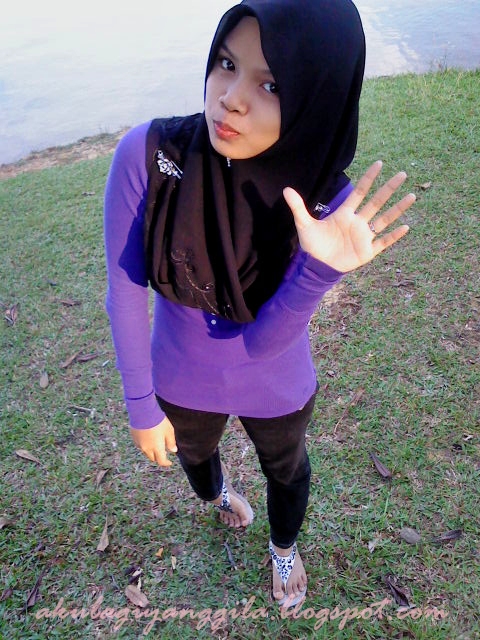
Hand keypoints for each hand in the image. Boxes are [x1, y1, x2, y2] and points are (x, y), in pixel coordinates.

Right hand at [130, 416, 177, 466]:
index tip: (169, 462)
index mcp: (157, 448)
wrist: (143, 413)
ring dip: (151, 451)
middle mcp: (147, 449)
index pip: (161, 461)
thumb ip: (171, 442)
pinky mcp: (134, 439)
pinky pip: (140, 446)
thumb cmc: (158, 421)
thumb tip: (173, 450)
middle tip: (163, 452)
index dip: (166, 463)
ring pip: (146, 453)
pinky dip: (145, 446)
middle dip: (158, 457)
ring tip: (156, 445)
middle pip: (153, 458)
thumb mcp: (169, 431)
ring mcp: (140, 444)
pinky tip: (148, 439)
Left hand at [283, 161, 415, 272]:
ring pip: (385, 219)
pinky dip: (394, 236)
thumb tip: (286, 189)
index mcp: (345, 214)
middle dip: (389, 188)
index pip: (359, 192)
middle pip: (377, 202)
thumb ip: (298, 207)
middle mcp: (358, 222)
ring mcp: (364, 236)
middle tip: (402, 174)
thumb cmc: (313, 244)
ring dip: (398, 209)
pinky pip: (384, 242)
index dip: (369, 178)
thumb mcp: (304, 224)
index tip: (379, 163)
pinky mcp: (368, 251)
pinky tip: (406, 227)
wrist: (317, 266)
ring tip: (412, 196)